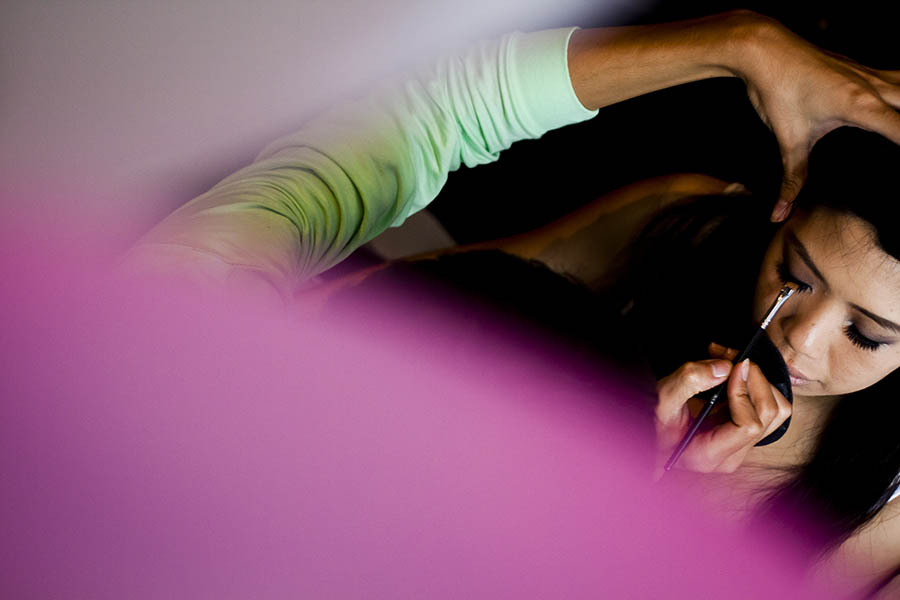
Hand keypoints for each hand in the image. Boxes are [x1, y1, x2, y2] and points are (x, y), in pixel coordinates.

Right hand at [654, 344, 791, 474]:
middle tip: (726, 354)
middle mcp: (732, 453)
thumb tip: (723, 367)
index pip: (749, 425)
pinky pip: (765, 404)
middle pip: (770, 413)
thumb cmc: (649, 422)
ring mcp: (740, 444)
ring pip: (776, 409)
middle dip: (753, 377)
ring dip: (757, 378)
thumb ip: (688, 382)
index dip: (744, 392)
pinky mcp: (742, 430)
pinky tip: (728, 369)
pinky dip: (753, 381)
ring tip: (728, 359)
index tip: (731, 367)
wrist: (646, 432)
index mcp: (711, 455)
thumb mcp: (661, 401)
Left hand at [731, 13, 899, 219]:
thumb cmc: (778, 92)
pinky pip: (898, 80)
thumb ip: (790, 181)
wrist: (765, 50)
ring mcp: (872, 75)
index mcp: (862, 106)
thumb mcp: (787, 141)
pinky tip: (896, 104)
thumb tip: (777, 216)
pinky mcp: (864, 70)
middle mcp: (875, 88)